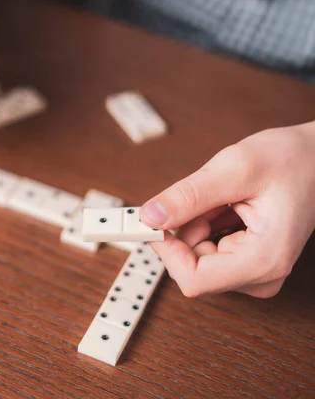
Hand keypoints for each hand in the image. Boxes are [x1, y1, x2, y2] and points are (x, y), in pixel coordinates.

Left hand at [140, 122, 314, 297]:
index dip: (167, 252)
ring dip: (196, 224)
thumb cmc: (291, 160)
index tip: (154, 223)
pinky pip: (205, 250)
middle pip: (191, 268)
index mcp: (264, 260)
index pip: (193, 280)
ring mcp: (254, 272)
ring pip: (195, 257)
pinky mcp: (247, 263)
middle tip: (206, 197)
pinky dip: (204, 225)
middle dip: (186, 230)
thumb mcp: (234, 168)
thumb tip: (149, 216)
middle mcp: (261, 276)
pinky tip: (226, 206)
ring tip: (223, 198)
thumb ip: (189, 196)